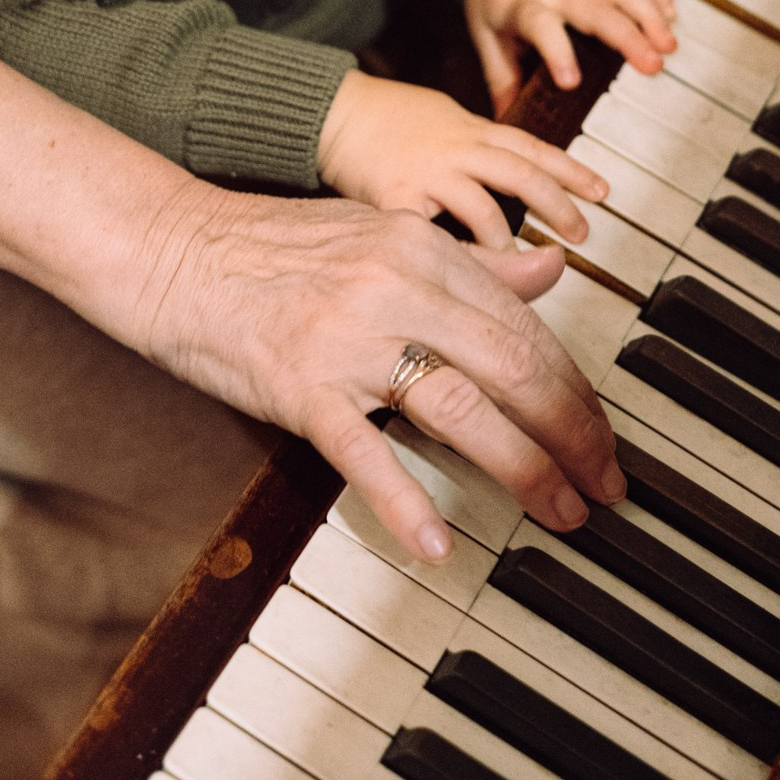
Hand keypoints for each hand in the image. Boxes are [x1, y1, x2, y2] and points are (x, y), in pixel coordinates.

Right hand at [147, 187, 625, 561]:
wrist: (172, 248)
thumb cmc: (272, 247)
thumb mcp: (380, 235)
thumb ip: (467, 262)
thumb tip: (549, 275)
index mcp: (422, 248)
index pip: (524, 324)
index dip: (574, 384)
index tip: (600, 429)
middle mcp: (397, 286)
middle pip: (515, 367)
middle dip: (574, 432)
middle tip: (607, 484)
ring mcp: (349, 337)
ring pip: (461, 409)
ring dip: (524, 468)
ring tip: (560, 512)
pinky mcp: (299, 384)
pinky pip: (364, 451)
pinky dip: (405, 503)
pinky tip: (438, 544)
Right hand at [317, 69, 608, 248]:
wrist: (335, 113)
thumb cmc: (388, 119)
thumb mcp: (445, 120)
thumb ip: (479, 144)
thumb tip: (516, 165)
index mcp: (473, 130)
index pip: (535, 148)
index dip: (573, 171)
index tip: (602, 191)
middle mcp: (459, 147)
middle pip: (524, 174)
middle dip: (559, 206)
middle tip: (582, 234)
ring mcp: (430, 171)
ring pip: (488, 205)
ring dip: (514, 237)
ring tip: (531, 263)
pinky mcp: (399, 197)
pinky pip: (438, 233)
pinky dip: (460, 254)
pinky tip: (472, 273)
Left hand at [464, 0, 675, 116]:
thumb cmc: (496, 2)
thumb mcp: (488, 39)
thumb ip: (502, 80)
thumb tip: (507, 124)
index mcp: (523, 5)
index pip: (540, 26)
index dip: (557, 52)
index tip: (571, 82)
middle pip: (594, 8)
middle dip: (627, 36)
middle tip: (653, 66)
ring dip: (650, 14)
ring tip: (669, 46)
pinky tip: (670, 16)